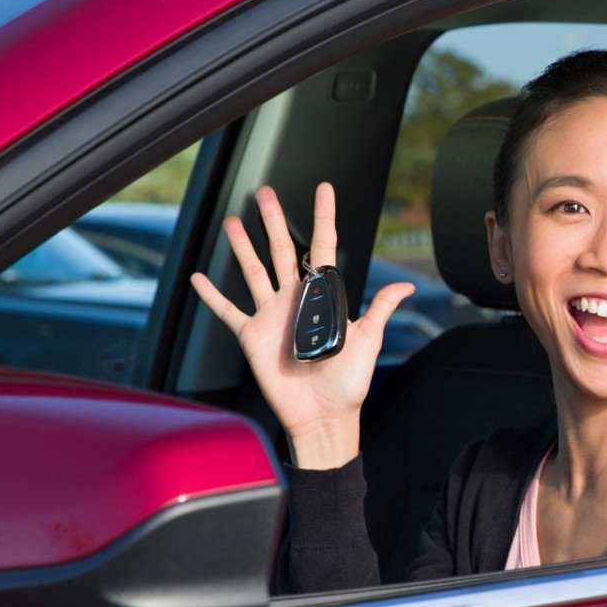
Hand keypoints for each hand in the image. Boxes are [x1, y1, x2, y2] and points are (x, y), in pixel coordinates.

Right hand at [189, 182, 413, 469]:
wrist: (324, 417)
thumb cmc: (349, 383)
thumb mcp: (368, 341)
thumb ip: (379, 308)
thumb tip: (407, 286)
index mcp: (323, 295)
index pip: (323, 247)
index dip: (324, 218)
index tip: (324, 190)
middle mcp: (295, 299)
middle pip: (282, 250)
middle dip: (274, 220)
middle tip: (265, 192)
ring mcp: (271, 315)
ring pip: (254, 271)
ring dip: (242, 246)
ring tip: (231, 220)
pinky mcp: (252, 336)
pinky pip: (228, 311)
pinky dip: (212, 295)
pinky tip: (199, 277)